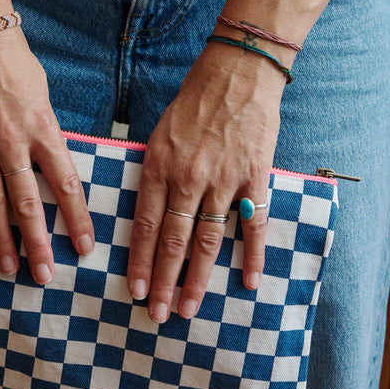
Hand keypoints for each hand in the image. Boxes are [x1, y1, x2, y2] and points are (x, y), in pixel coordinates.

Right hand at [0, 25, 94, 283]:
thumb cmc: (14, 61)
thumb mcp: (42, 95)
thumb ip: (46, 132)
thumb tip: (52, 167)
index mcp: (42, 127)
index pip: (66, 183)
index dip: (76, 219)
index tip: (84, 248)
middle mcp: (11, 139)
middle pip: (28, 202)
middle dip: (38, 244)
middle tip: (44, 276)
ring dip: (1, 238)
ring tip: (9, 267)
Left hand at [126, 38, 285, 321]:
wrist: (237, 72)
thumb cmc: (194, 101)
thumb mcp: (159, 132)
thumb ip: (154, 172)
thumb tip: (145, 211)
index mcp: (159, 165)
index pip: (144, 223)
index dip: (139, 261)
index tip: (135, 291)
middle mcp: (188, 177)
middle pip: (174, 240)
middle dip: (163, 281)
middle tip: (157, 316)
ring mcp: (223, 180)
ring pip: (209, 240)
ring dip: (199, 279)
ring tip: (191, 308)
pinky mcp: (255, 177)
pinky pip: (253, 224)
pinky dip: (252, 255)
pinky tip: (250, 282)